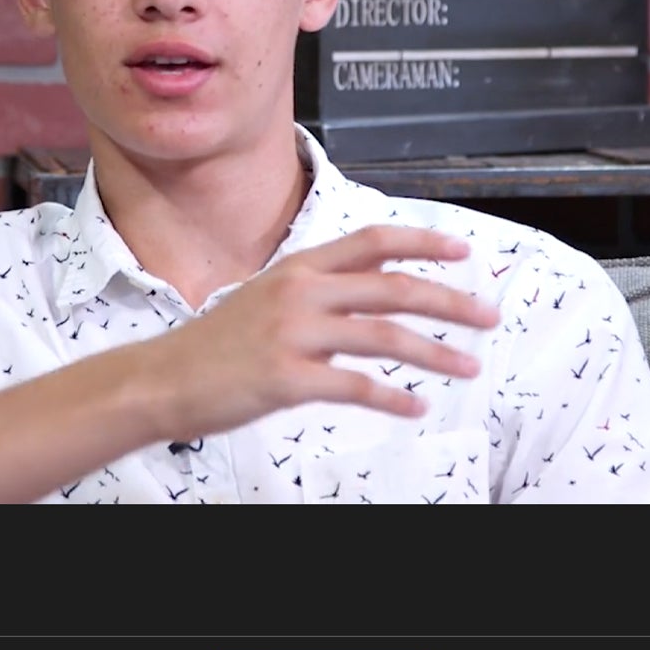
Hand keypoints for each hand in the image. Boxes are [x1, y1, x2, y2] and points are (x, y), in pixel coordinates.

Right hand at [138, 225, 500, 441]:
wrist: (162, 379)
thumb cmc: (215, 345)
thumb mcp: (267, 297)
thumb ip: (319, 288)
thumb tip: (373, 281)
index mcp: (299, 268)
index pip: (373, 242)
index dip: (424, 243)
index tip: (464, 251)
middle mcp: (301, 293)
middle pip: (393, 287)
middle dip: (450, 301)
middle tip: (487, 316)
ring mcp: (294, 334)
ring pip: (384, 336)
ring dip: (435, 352)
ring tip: (468, 366)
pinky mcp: (287, 378)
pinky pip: (356, 386)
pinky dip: (393, 399)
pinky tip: (416, 407)